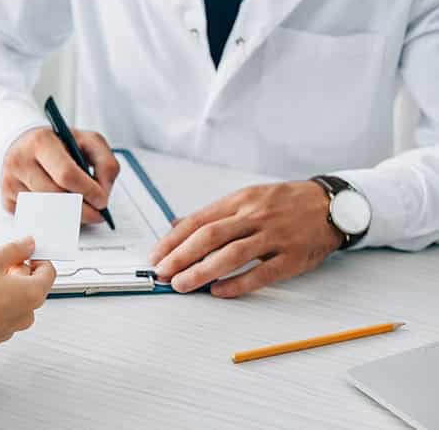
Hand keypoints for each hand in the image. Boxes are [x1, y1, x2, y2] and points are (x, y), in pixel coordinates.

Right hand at [0, 236, 55, 347]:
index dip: (33, 255)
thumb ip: (14, 249)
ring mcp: (11, 325)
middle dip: (2, 261)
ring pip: (7, 292)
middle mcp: (26, 313)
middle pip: (23, 279)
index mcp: (33, 293)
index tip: (20, 249)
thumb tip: (27, 245)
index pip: (47, 270)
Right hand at [1, 127, 119, 223]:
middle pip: (56, 197)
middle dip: (82, 210)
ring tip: (80, 209)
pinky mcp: (6, 199)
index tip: (102, 201)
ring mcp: (9, 182)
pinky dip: (50, 217)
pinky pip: (34, 218)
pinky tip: (58, 207)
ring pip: (45, 211)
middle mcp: (20, 161)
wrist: (23, 143)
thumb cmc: (58, 143)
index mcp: (40, 142)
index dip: (88, 191)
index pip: (66, 174)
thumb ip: (105, 163)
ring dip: (67, 215)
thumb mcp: (87, 141)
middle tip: (97, 214)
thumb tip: (103, 192)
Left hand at [149, 181, 343, 297]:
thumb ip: (213, 214)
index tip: (156, 256)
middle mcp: (254, 216)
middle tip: (162, 273)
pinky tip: (218, 291)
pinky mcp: (293, 257)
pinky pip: (262, 273)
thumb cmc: (285, 203)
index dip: (173, 240)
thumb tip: (176, 225)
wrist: (332, 204)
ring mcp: (275, 236)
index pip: (197, 220)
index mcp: (239, 200)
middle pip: (209, 236)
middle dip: (180, 257)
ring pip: (232, 254)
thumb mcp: (247, 197)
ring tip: (183, 284)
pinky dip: (238, 284)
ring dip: (202, 271)